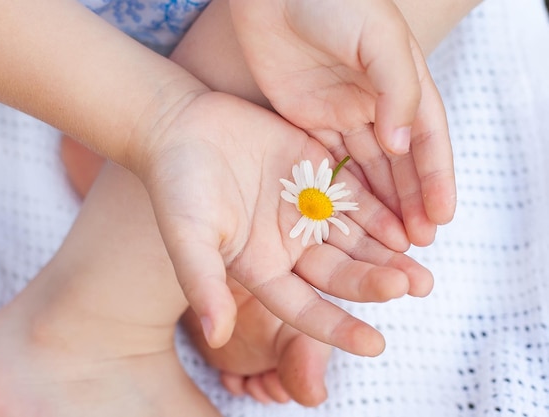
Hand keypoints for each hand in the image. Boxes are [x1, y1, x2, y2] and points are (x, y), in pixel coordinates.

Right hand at [139, 92, 432, 352]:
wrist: (180, 126)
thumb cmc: (176, 186)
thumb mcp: (188, 236)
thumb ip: (204, 283)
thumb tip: (217, 338)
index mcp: (262, 268)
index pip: (305, 307)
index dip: (338, 328)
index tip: (374, 344)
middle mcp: (289, 244)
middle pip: (339, 272)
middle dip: (376, 281)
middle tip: (416, 286)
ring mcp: (305, 208)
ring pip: (354, 236)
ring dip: (388, 251)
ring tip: (422, 263)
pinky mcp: (316, 171)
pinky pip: (354, 193)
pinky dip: (379, 208)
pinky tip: (406, 220)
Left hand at [229, 0, 455, 244]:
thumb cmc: (332, 1)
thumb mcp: (377, 38)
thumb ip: (396, 89)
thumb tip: (400, 144)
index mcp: (403, 81)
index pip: (427, 138)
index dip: (436, 178)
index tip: (441, 217)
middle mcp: (376, 102)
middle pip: (398, 162)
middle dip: (409, 201)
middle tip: (417, 242)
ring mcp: (341, 113)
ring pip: (366, 168)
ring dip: (380, 204)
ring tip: (389, 241)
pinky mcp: (307, 119)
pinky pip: (329, 162)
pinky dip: (341, 189)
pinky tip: (349, 218)